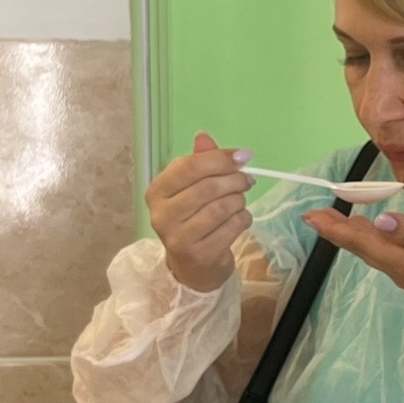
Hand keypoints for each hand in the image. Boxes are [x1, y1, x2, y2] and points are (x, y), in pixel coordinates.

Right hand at [146, 132, 252, 291]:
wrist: (192, 265)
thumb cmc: (192, 218)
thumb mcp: (190, 187)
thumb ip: (198, 161)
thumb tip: (204, 137)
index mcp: (157, 192)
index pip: (188, 167)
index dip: (219, 159)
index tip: (243, 156)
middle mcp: (162, 215)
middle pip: (208, 187)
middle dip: (235, 180)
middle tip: (247, 180)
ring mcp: (179, 238)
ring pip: (222, 207)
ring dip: (239, 200)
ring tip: (239, 201)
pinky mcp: (200, 255)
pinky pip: (232, 227)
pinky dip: (243, 218)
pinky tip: (239, 218)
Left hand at [303, 206, 403, 298]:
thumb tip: (381, 221)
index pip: (364, 244)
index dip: (338, 230)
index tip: (311, 217)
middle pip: (368, 248)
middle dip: (344, 231)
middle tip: (319, 214)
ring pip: (381, 252)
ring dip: (361, 235)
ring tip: (347, 220)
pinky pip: (395, 255)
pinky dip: (381, 241)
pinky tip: (382, 233)